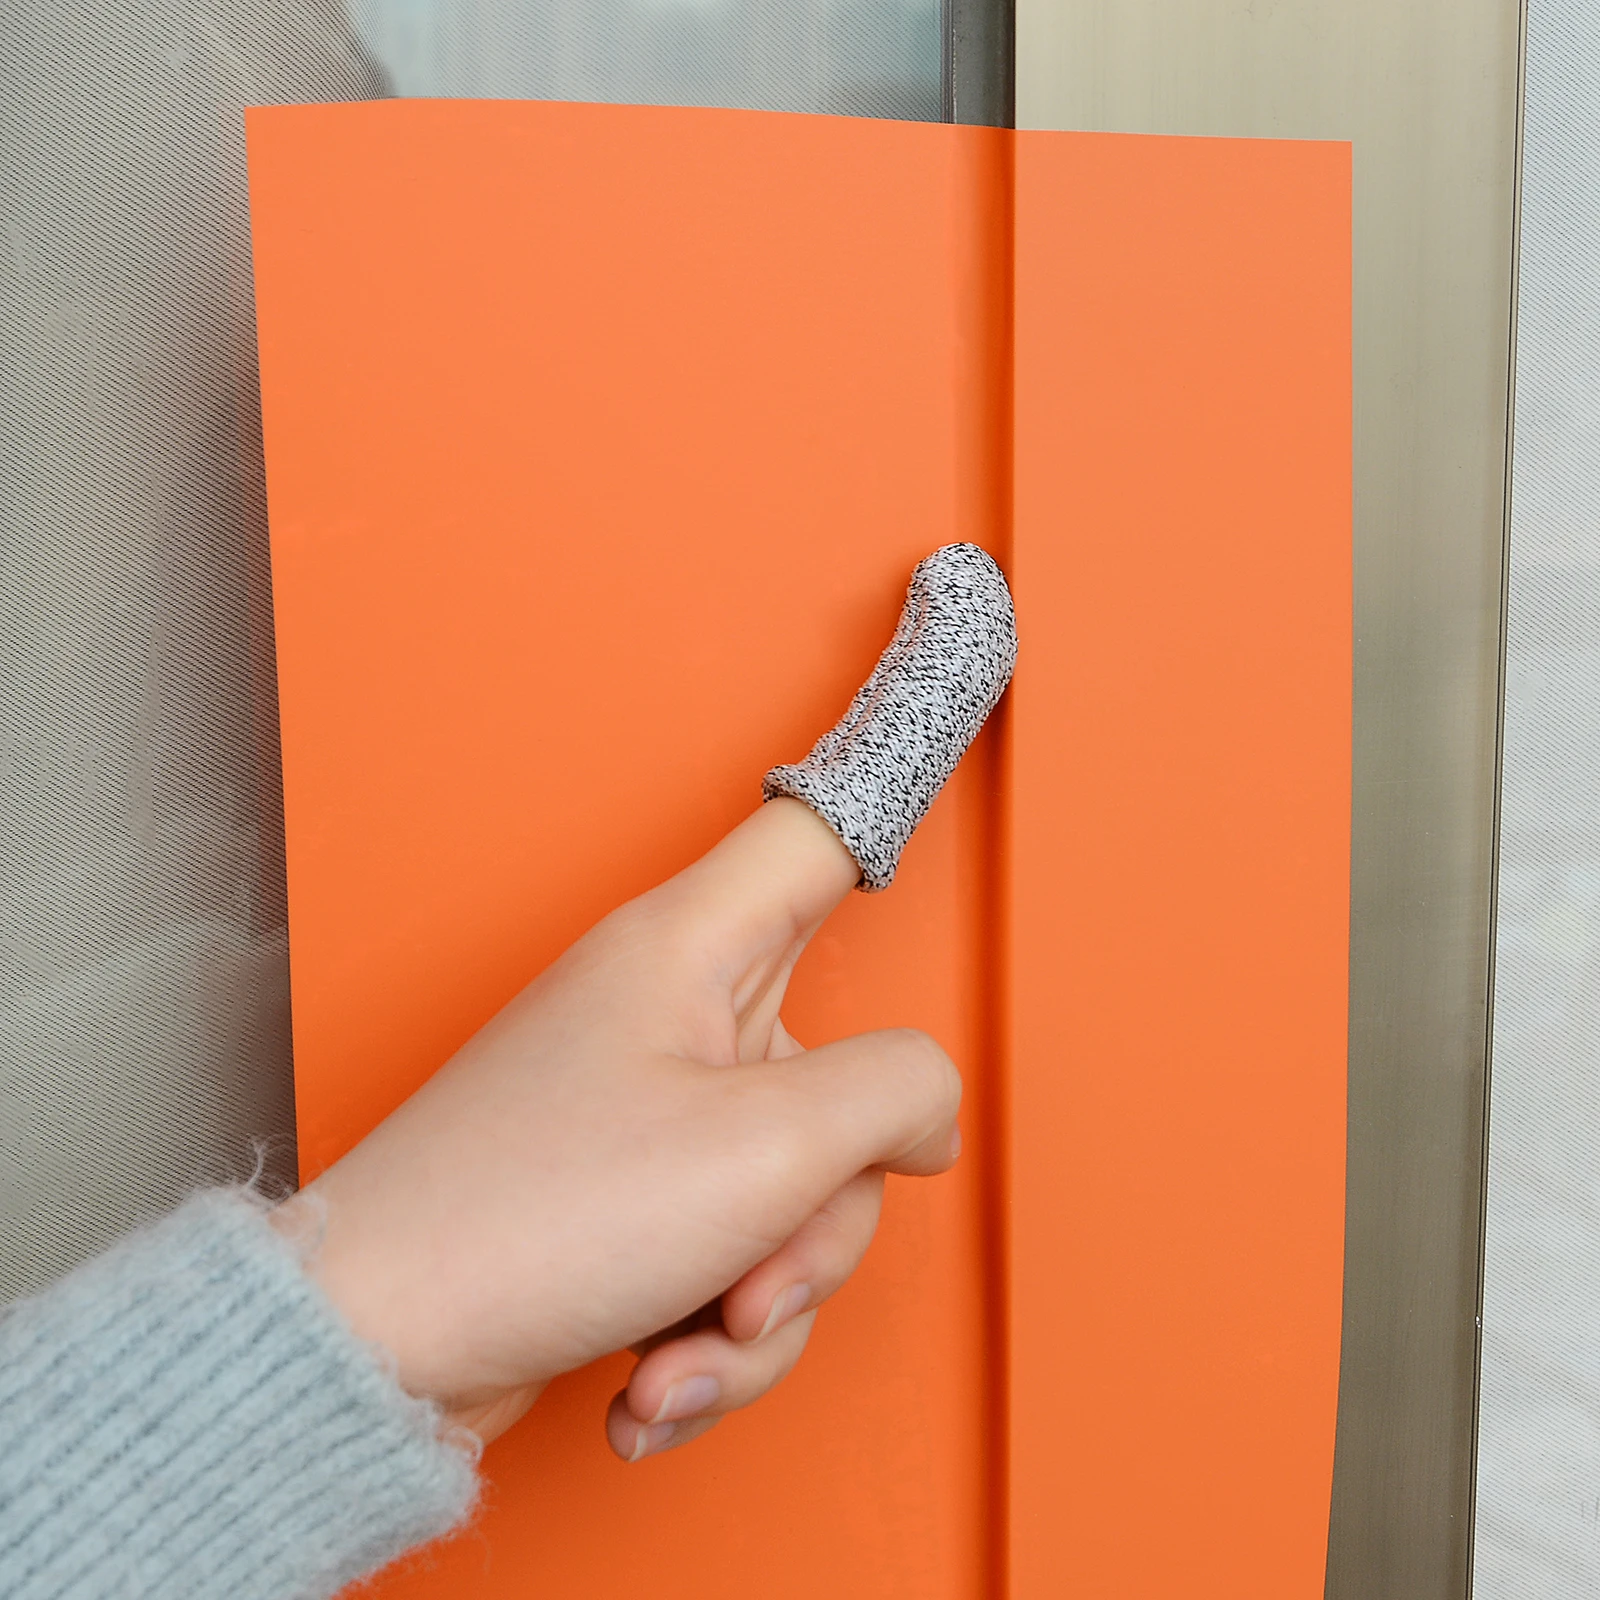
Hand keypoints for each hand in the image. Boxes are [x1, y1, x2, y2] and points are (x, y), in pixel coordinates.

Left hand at [273, 798, 961, 1460]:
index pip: (821, 825)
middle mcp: (675, 1016)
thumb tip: (924, 1115)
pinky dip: (706, 1338)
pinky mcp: (635, 1199)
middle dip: (820, 1217)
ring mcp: (655, 1112)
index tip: (963, 648)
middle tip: (753, 1274)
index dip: (897, 760)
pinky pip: (733, 1256)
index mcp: (694, 951)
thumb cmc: (531, 1223)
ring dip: (761, 1305)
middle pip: (844, 1076)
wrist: (372, 1354)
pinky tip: (646, 1383)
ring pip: (795, 1191)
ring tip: (677, 1349)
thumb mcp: (764, 1151)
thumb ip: (894, 1094)